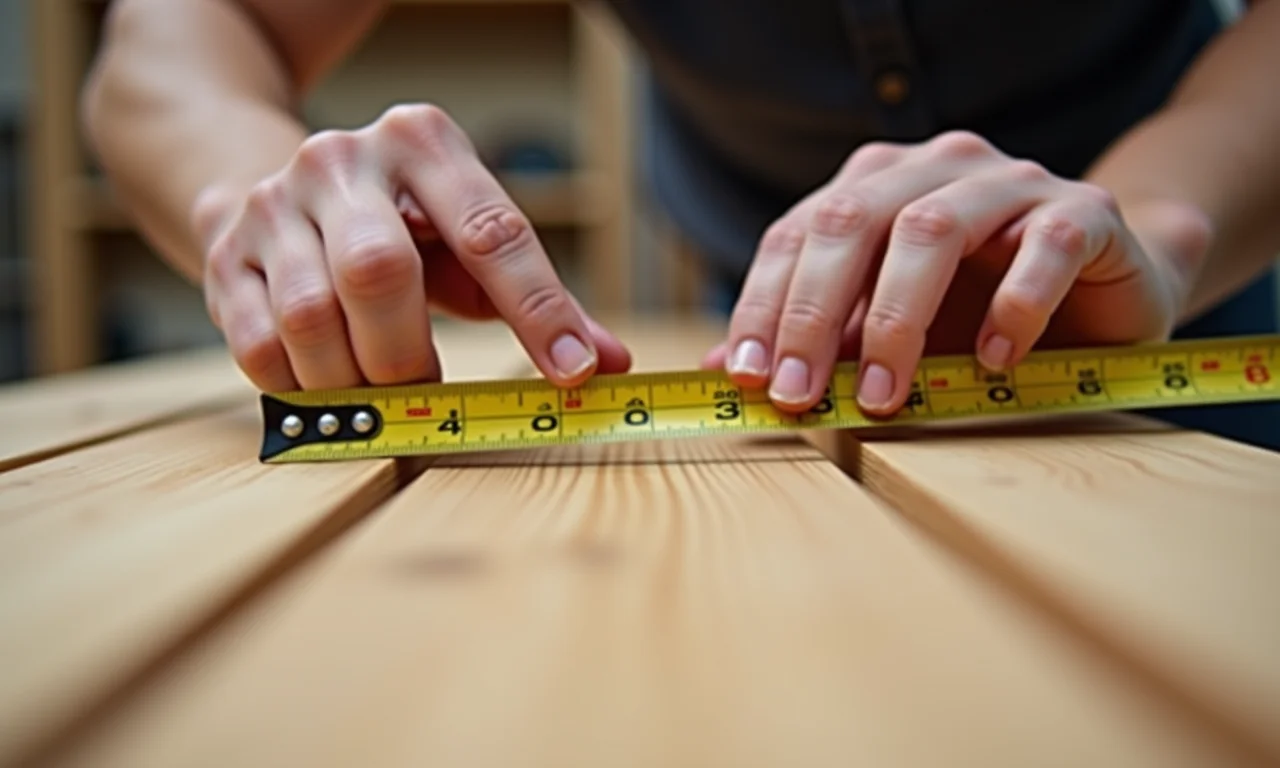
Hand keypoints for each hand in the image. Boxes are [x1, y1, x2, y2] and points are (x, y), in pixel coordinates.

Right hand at [192, 104, 630, 391]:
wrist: (270, 188)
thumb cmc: (401, 228)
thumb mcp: (469, 244)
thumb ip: (538, 300)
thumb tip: (609, 363)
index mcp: (422, 142)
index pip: (492, 230)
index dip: (538, 309)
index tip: (574, 372)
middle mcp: (342, 159)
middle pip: (379, 272)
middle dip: (409, 354)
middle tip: (426, 387)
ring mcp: (274, 204)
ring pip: (313, 316)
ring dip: (354, 378)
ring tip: (375, 389)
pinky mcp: (226, 256)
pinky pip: (260, 346)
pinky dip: (303, 386)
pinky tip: (326, 381)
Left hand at [705, 131, 1209, 414]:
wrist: (1101, 296)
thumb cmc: (979, 313)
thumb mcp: (885, 332)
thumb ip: (817, 342)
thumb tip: (721, 372)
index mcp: (877, 184)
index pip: (799, 232)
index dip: (764, 303)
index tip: (746, 375)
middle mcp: (936, 166)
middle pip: (853, 221)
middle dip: (812, 313)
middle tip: (798, 395)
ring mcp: (1011, 182)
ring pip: (933, 229)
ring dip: (897, 320)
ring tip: (886, 396)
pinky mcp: (1084, 211)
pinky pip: (1044, 248)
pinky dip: (1012, 308)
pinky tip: (993, 362)